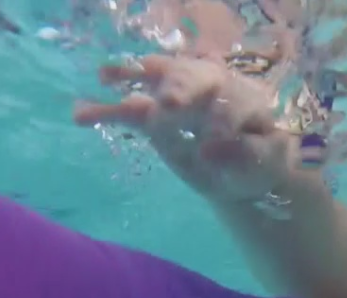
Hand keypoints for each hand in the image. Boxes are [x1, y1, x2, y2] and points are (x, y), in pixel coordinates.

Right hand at [74, 55, 311, 203]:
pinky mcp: (158, 117)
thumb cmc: (260, 163)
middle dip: (180, 86)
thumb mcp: (265, 163)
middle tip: (168, 104)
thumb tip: (211, 149)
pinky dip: (108, 111)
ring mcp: (183, 97)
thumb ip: (248, 155)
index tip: (211, 150)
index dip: (222, 123)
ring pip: (158, 79)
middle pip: (195, 75)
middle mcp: (214, 88)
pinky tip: (81, 114)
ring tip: (106, 75)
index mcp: (246, 98)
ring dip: (133, 75)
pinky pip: (131, 110)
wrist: (244, 172)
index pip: (233, 102)